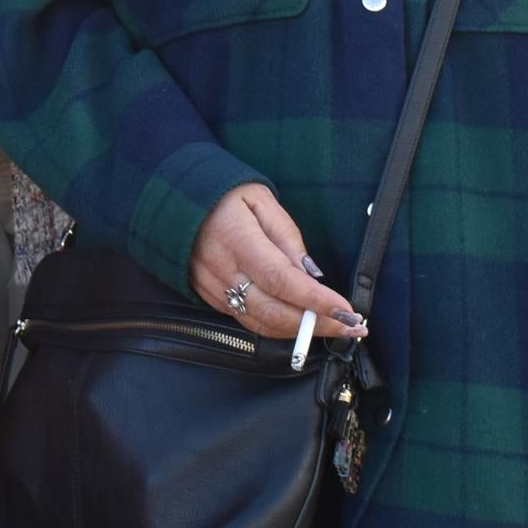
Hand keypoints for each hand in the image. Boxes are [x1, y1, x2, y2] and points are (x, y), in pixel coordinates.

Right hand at [186, 184, 363, 342]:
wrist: (175, 201)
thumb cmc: (224, 196)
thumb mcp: (261, 201)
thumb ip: (288, 237)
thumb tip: (312, 274)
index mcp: (237, 239)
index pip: (281, 280)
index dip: (316, 301)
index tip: (347, 312)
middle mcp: (222, 269)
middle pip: (273, 311)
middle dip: (317, 324)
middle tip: (352, 327)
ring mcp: (213, 287)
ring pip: (261, 323)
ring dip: (301, 331)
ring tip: (334, 327)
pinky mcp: (210, 297)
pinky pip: (248, 320)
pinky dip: (278, 326)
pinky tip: (301, 321)